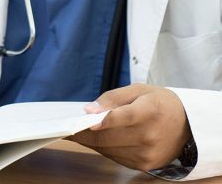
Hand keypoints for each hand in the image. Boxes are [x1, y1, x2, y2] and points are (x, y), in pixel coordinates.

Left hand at [70, 83, 190, 171]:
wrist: (188, 126)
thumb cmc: (160, 103)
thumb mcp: (138, 90)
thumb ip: (113, 98)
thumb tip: (89, 110)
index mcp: (150, 111)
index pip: (122, 117)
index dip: (101, 120)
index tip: (82, 120)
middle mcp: (149, 136)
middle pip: (108, 137)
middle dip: (83, 133)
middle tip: (66, 126)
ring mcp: (147, 153)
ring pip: (107, 149)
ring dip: (91, 141)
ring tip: (78, 131)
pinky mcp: (144, 165)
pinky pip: (115, 157)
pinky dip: (103, 148)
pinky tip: (97, 138)